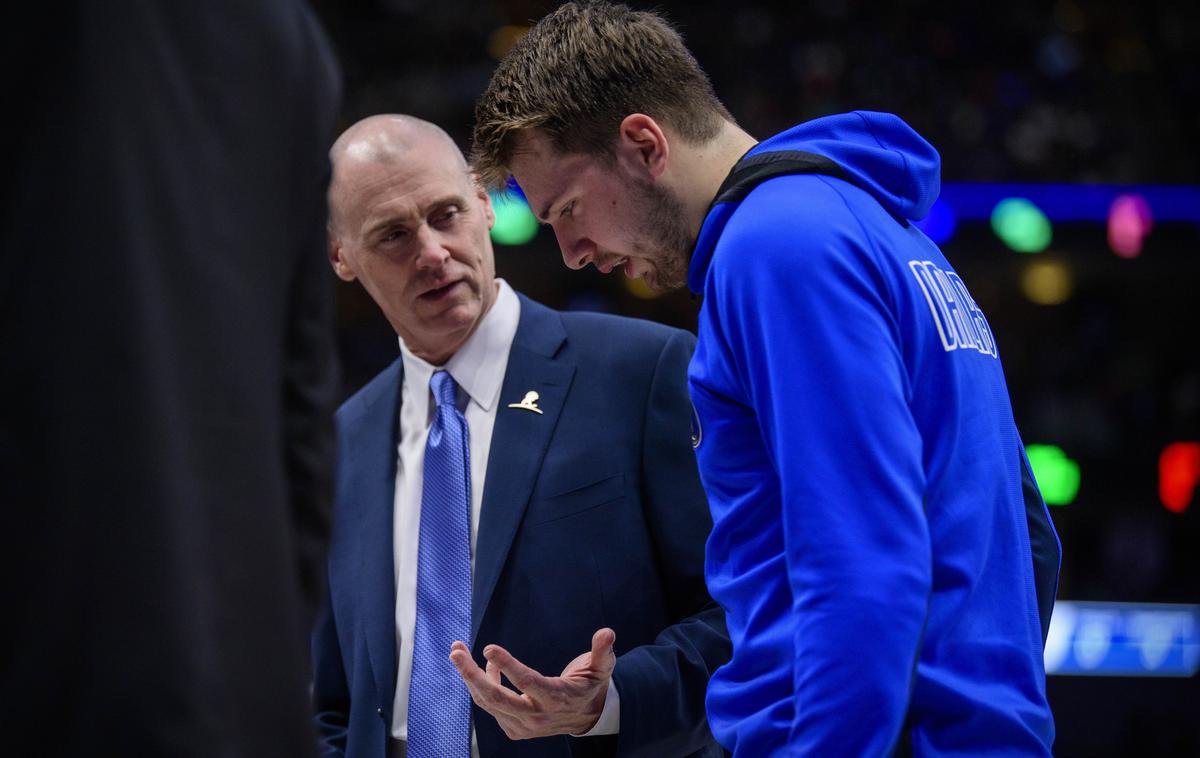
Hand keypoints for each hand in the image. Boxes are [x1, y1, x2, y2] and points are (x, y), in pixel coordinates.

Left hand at [448, 627, 616, 739]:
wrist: (584, 718)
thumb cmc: (590, 685)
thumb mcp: (602, 668)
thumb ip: (603, 652)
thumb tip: (607, 633)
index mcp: (557, 699)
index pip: (528, 683)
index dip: (508, 666)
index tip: (489, 648)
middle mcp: (537, 716)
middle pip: (497, 699)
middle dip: (472, 675)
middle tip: (456, 652)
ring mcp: (523, 725)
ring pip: (488, 702)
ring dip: (469, 677)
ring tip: (457, 652)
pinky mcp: (513, 728)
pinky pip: (491, 705)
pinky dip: (482, 684)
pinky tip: (484, 666)